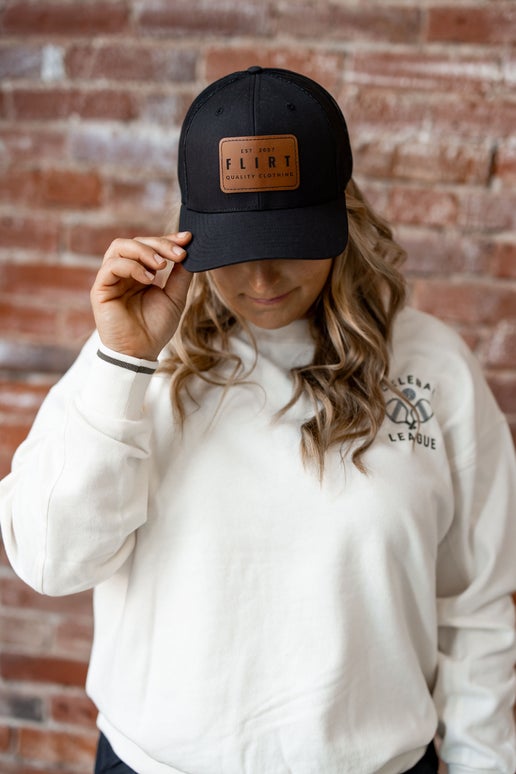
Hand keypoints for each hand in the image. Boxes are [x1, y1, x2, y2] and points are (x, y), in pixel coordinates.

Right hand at [90, 232, 192, 359]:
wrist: (141, 352)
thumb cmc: (156, 327)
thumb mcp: (175, 297)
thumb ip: (180, 275)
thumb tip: (188, 252)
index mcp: (140, 272)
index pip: (150, 246)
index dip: (167, 239)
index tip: (187, 238)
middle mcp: (123, 272)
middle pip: (136, 241)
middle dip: (159, 244)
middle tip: (178, 254)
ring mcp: (110, 278)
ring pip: (120, 247)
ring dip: (144, 251)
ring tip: (162, 266)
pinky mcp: (101, 289)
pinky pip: (112, 266)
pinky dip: (132, 266)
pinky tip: (149, 279)